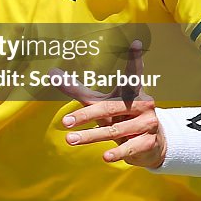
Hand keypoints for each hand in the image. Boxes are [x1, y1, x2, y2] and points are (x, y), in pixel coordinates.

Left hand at [56, 40, 166, 168]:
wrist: (150, 145)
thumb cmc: (120, 116)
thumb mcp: (100, 102)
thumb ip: (77, 90)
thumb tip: (51, 72)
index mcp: (131, 92)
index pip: (132, 74)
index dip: (134, 60)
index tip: (135, 43)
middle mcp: (142, 105)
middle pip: (109, 107)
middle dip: (86, 115)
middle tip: (65, 121)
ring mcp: (147, 123)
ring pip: (114, 130)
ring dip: (91, 136)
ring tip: (70, 140)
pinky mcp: (148, 142)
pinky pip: (129, 148)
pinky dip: (117, 153)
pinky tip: (105, 157)